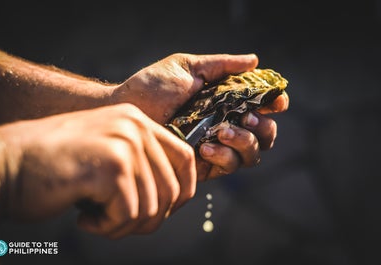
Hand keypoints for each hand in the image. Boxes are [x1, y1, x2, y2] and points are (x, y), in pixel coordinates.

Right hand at [0, 104, 195, 237]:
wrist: (7, 165)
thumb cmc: (55, 167)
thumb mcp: (106, 154)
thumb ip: (140, 165)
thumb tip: (174, 196)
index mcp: (137, 121)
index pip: (184, 158)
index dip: (183, 191)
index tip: (165, 211)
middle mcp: (135, 126)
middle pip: (171, 189)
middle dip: (149, 219)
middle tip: (116, 223)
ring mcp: (124, 144)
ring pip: (151, 207)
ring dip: (123, 225)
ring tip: (95, 218)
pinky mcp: (111, 167)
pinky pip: (128, 215)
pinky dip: (107, 227)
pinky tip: (84, 217)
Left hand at [112, 53, 288, 179]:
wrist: (127, 109)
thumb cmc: (154, 86)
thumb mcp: (188, 68)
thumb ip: (222, 66)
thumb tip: (254, 61)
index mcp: (226, 101)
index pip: (261, 106)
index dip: (274, 104)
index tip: (275, 102)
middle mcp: (226, 124)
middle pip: (264, 134)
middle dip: (262, 127)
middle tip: (246, 117)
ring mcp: (217, 146)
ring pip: (252, 155)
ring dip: (244, 142)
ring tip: (221, 131)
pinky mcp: (204, 166)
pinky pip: (228, 167)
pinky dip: (224, 157)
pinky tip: (205, 147)